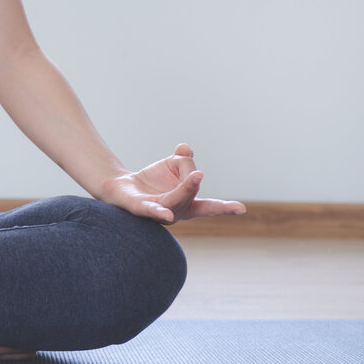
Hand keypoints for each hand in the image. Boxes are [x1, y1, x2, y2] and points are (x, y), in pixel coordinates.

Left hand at [99, 143, 245, 224]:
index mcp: (186, 203)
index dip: (224, 208)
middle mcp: (175, 212)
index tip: (242, 209)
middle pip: (190, 194)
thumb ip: (183, 158)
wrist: (122, 186)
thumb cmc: (153, 180)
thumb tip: (185, 148)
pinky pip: (151, 211)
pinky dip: (160, 212)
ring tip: (195, 176)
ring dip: (186, 189)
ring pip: (175, 201)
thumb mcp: (172, 164)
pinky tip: (166, 214)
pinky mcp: (141, 208)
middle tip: (194, 169)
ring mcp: (159, 213)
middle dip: (193, 179)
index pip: (207, 207)